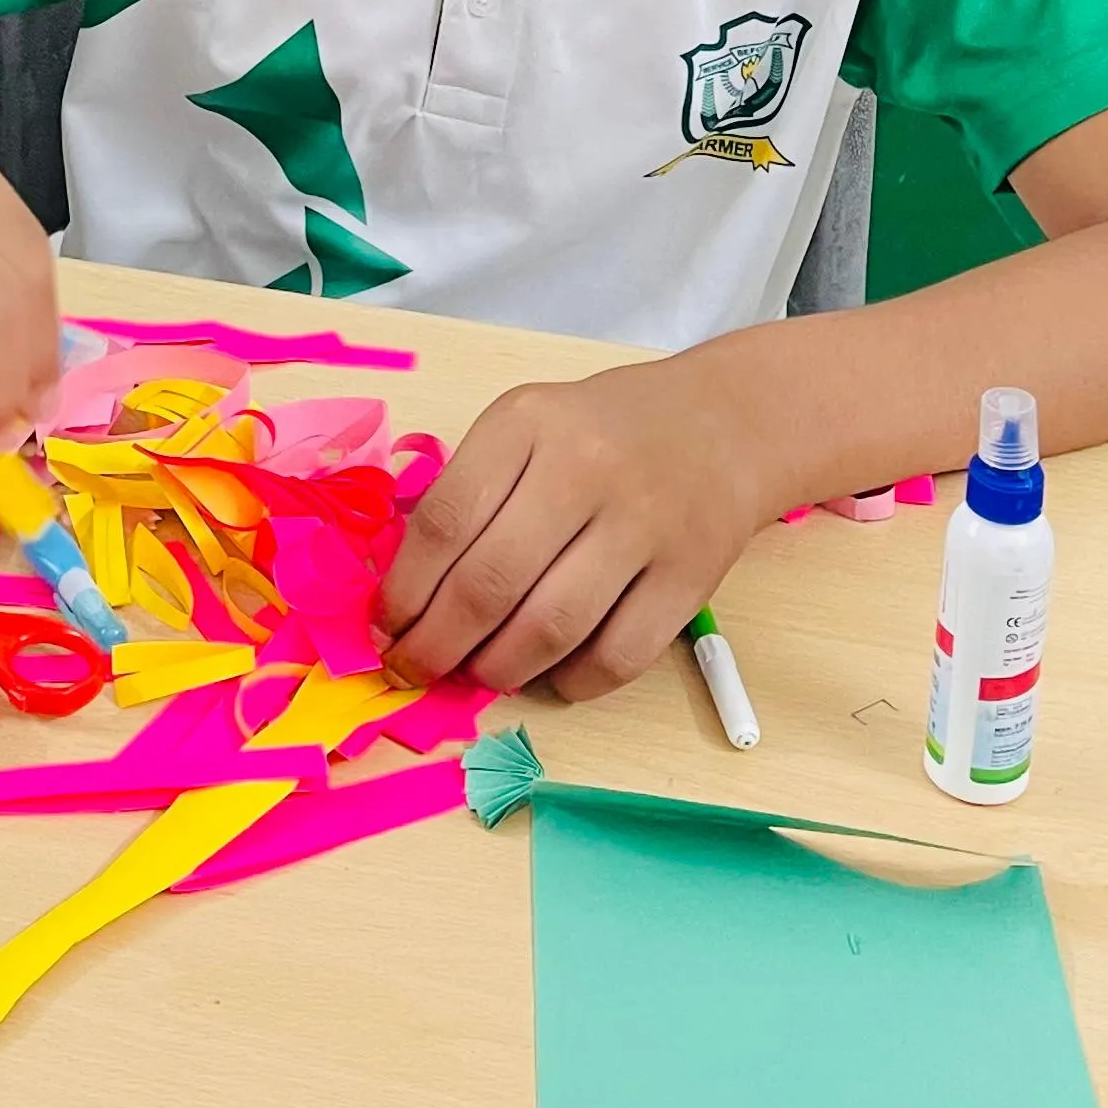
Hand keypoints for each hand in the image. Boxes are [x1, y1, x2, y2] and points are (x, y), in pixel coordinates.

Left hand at [378, 359, 779, 699]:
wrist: (722, 424)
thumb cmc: (600, 433)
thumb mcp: (526, 427)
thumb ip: (471, 492)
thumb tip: (408, 595)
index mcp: (527, 424)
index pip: (444, 522)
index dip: (405, 589)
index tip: (386, 627)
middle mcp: (585, 468)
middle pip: (489, 582)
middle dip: (437, 645)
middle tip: (415, 668)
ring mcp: (644, 524)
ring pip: (550, 628)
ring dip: (498, 670)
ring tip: (479, 672)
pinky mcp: (691, 577)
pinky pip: (618, 656)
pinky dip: (572, 683)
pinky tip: (550, 674)